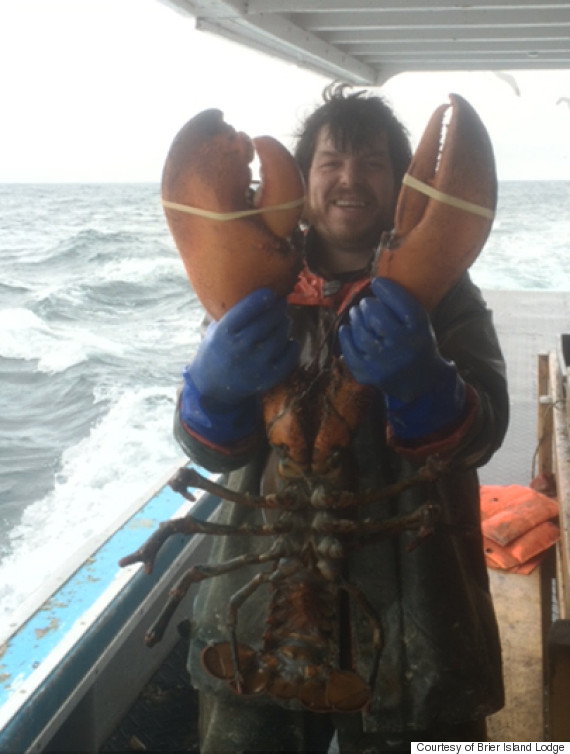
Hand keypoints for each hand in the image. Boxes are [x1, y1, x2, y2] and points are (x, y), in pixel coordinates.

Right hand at [188, 287, 299, 404]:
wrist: (214, 388)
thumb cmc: (216, 351)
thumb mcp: (215, 330)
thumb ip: (231, 313)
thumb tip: (253, 285)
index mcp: (224, 334)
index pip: (246, 310)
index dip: (261, 298)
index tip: (270, 292)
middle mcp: (240, 349)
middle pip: (268, 321)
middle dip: (278, 309)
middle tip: (281, 303)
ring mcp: (255, 365)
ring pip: (280, 336)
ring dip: (285, 324)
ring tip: (284, 319)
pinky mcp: (267, 378)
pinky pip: (288, 358)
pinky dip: (292, 346)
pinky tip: (290, 341)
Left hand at [339, 277, 450, 400]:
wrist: (420, 382)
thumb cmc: (416, 343)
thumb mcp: (420, 324)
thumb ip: (402, 305)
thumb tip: (374, 284)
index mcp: (419, 331)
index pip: (401, 303)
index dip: (386, 289)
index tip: (377, 282)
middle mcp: (403, 348)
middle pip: (377, 317)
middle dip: (367, 305)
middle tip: (365, 303)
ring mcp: (383, 363)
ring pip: (361, 332)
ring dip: (355, 318)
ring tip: (356, 312)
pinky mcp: (369, 375)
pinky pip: (350, 351)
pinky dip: (346, 337)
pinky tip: (347, 328)